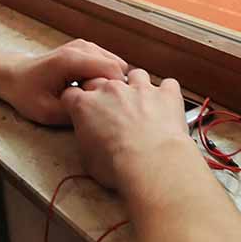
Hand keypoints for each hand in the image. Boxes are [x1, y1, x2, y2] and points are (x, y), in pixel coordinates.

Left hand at [0, 39, 128, 125]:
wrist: (13, 76)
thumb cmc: (27, 94)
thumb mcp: (48, 112)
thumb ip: (76, 113)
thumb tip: (101, 114)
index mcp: (72, 60)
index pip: (112, 71)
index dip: (117, 92)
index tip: (110, 109)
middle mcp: (81, 47)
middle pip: (118, 66)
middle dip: (115, 87)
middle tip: (103, 106)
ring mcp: (85, 45)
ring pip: (115, 64)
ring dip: (110, 82)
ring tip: (96, 98)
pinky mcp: (86, 48)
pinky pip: (108, 63)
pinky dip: (106, 77)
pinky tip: (93, 91)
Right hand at [61, 68, 194, 194]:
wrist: (151, 163)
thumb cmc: (119, 166)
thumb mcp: (88, 159)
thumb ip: (87, 139)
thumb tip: (92, 141)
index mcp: (86, 106)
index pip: (72, 94)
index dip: (77, 102)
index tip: (82, 110)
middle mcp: (112, 91)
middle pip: (102, 80)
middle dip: (104, 93)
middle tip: (111, 110)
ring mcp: (140, 89)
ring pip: (136, 75)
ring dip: (136, 87)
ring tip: (142, 105)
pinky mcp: (166, 94)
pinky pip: (168, 85)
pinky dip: (167, 94)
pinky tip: (167, 106)